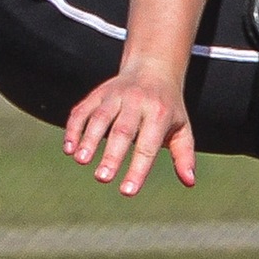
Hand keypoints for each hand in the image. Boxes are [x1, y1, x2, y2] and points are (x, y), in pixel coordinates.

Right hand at [63, 62, 196, 195]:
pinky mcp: (97, 94)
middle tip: (103, 178)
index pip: (148, 145)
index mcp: (160, 114)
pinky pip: (82, 110)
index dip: (138, 168)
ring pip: (100, 118)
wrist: (153, 67)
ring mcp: (115, 96)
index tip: (128, 191)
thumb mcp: (182, 128)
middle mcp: (138, 103)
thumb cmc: (168, 107)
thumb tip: (189, 182)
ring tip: (82, 160)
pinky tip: (69, 149)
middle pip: (122, 131)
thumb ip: (184, 155)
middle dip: (112, 155)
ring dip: (89, 139)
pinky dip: (73, 129)